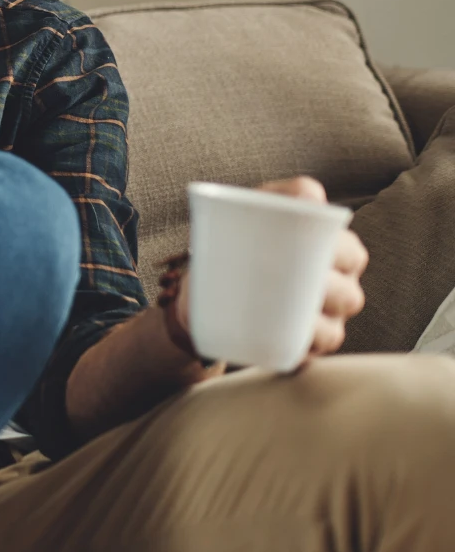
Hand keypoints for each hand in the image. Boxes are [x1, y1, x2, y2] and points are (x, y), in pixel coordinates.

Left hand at [254, 176, 368, 359]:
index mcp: (330, 255)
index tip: (319, 249)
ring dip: (318, 323)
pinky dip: (304, 349)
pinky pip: (309, 355)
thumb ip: (279, 196)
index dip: (342, 253)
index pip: (351, 254)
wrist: (199, 287)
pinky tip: (296, 342)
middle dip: (331, 290)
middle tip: (302, 280)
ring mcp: (318, 323)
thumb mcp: (251, 211)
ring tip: (290, 310)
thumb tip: (312, 196)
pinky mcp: (296, 348)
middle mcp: (334, 291)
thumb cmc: (236, 240)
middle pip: (348, 294)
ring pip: (333, 329)